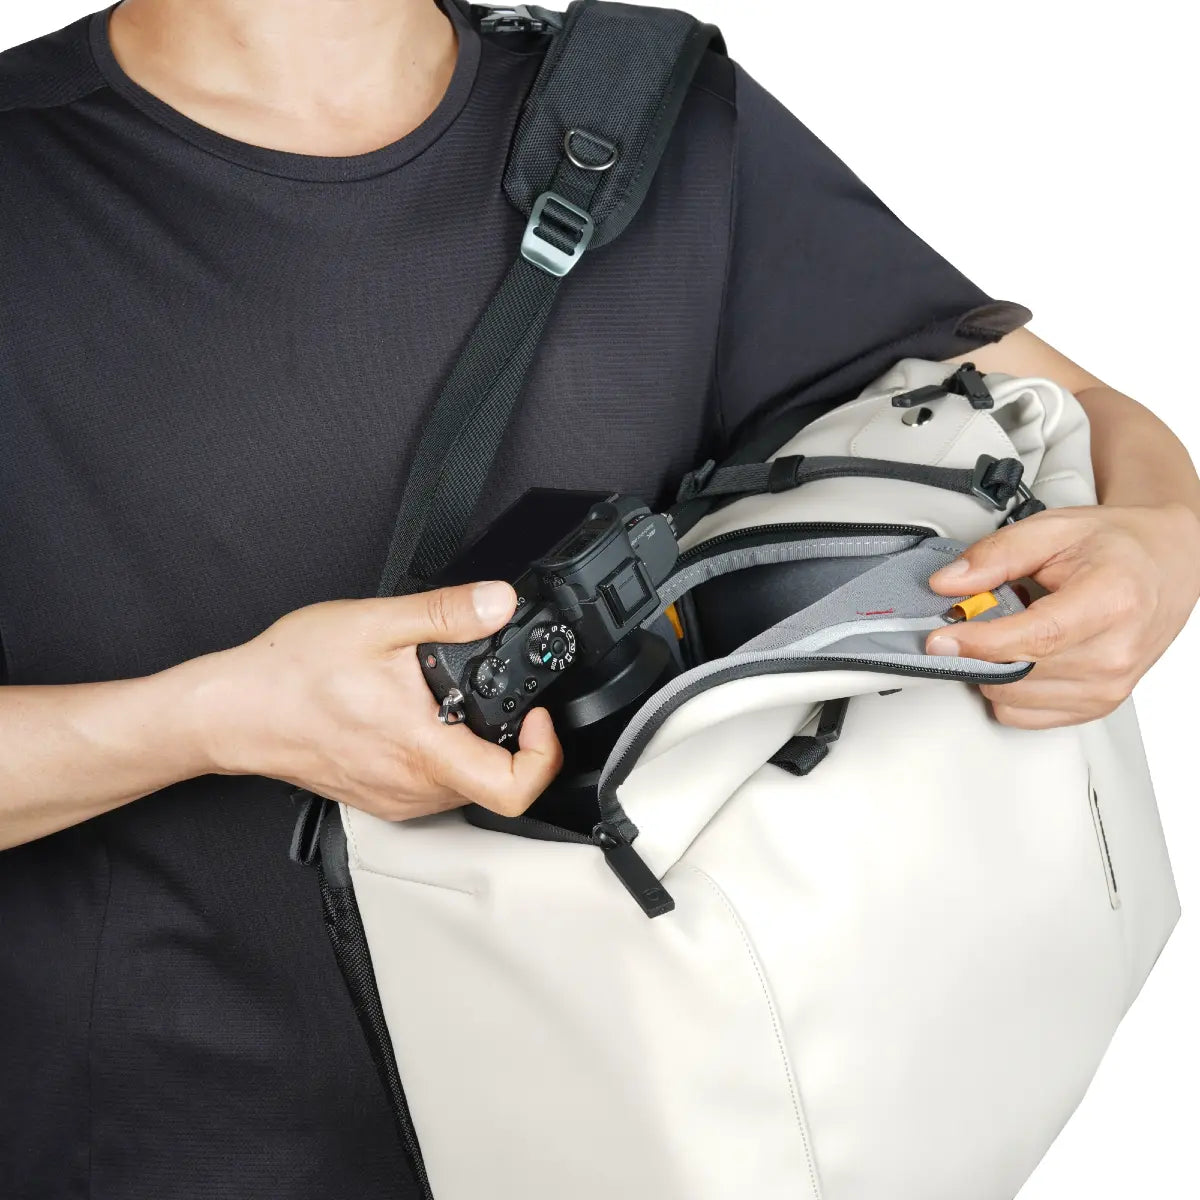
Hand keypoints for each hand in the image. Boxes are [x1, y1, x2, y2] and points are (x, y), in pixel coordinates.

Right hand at [195, 582, 562, 819]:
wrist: (234, 710)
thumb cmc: (291, 673)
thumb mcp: (376, 623)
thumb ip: (446, 613)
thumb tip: (499, 601)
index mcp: (422, 748)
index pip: (513, 788)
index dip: (543, 755)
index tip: (538, 717)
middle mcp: (413, 786)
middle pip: (497, 786)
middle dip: (515, 744)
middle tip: (509, 701)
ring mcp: (396, 799)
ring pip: (466, 789)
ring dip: (478, 749)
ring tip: (461, 703)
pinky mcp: (380, 800)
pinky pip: (434, 788)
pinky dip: (446, 757)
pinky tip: (425, 720)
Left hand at [924, 503, 1199, 727]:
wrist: (1166, 566)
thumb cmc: (1117, 548)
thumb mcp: (1054, 529)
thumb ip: (996, 555)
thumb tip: (948, 583)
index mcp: (1111, 601)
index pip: (1037, 637)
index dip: (980, 642)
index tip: (940, 639)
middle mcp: (1115, 653)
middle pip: (1018, 673)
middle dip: (977, 649)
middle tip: (972, 620)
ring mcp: (1109, 687)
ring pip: (1012, 698)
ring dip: (991, 668)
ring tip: (1010, 631)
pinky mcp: (1097, 706)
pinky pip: (1024, 715)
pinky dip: (1007, 689)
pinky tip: (1020, 656)